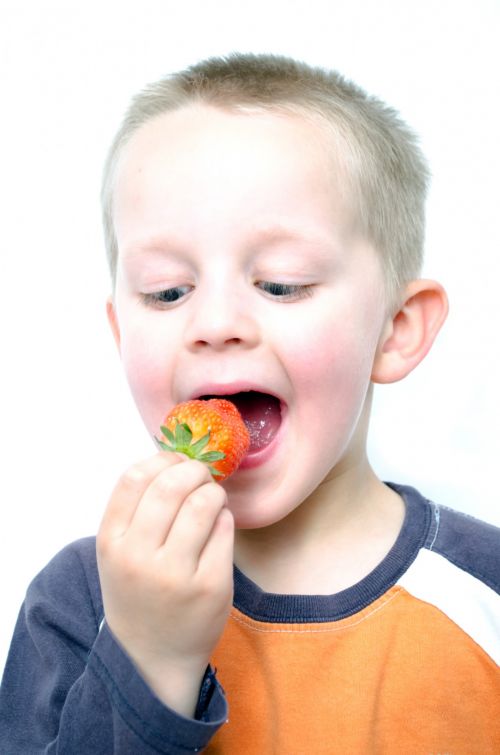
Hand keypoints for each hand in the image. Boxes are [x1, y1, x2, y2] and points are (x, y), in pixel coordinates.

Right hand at [96, 452, 233, 716]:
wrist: (150, 658)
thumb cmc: (136, 592)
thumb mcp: (119, 552)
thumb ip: (138, 509)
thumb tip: (178, 457)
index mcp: (111, 542)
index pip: (133, 479)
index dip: (161, 459)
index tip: (176, 460)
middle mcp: (139, 557)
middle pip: (171, 486)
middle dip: (194, 470)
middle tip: (202, 476)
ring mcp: (176, 574)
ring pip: (204, 503)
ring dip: (213, 492)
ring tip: (212, 501)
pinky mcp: (211, 586)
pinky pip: (225, 529)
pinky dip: (225, 519)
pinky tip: (217, 527)